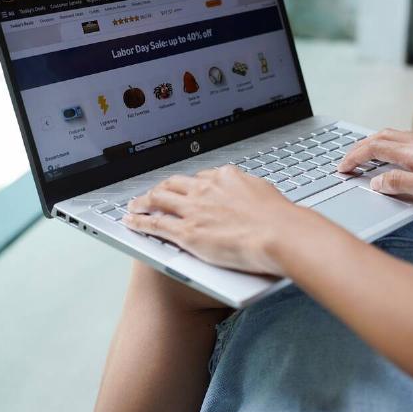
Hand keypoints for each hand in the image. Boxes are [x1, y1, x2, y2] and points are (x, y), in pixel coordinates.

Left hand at [123, 166, 336, 275]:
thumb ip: (251, 194)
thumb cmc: (281, 220)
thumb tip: (252, 197)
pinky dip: (139, 222)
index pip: (201, 178)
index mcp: (226, 177)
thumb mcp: (265, 195)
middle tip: (154, 194)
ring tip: (135, 205)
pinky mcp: (187, 232)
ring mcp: (194, 209)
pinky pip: (156, 224)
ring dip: (143, 201)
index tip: (187, 189)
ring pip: (159, 199)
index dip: (191, 185)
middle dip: (162, 188)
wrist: (280, 234)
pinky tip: (131, 222)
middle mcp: (206, 188)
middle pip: (175, 184)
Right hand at [338, 129, 412, 212]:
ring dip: (374, 146)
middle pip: (382, 137)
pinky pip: (407, 145)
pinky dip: (390, 150)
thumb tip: (375, 182)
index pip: (375, 147)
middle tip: (346, 163)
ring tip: (362, 160)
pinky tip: (393, 161)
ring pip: (394, 139)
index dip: (354, 157)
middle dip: (359, 148)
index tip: (340, 169)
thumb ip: (399, 184)